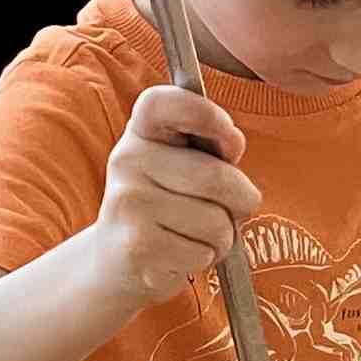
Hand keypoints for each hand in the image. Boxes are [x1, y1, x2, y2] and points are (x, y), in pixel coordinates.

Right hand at [94, 84, 263, 311]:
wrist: (118, 258)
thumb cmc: (168, 202)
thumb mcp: (183, 164)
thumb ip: (211, 148)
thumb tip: (232, 141)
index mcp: (140, 131)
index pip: (163, 103)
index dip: (205, 113)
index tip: (231, 138)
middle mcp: (127, 161)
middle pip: (216, 177)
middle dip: (241, 199)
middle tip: (227, 207)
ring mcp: (128, 204)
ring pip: (216, 221)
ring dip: (223, 235)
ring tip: (195, 232)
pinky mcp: (137, 246)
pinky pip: (204, 252)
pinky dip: (206, 258)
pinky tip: (181, 252)